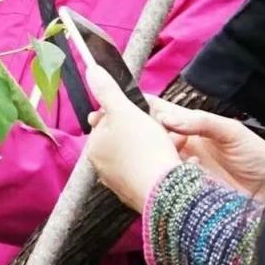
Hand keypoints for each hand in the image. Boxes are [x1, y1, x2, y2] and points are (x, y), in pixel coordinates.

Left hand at [84, 63, 179, 211]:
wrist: (165, 191)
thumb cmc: (144, 149)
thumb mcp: (125, 110)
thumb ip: (108, 90)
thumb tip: (90, 69)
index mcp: (95, 147)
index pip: (106, 121)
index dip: (127, 112)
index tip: (143, 114)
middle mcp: (102, 168)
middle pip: (125, 138)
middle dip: (145, 130)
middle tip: (163, 128)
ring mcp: (119, 184)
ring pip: (139, 155)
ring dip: (156, 146)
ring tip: (174, 144)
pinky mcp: (138, 195)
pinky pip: (150, 172)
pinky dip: (161, 164)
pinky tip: (173, 162)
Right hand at [148, 100, 264, 202]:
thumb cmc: (257, 156)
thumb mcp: (231, 131)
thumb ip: (201, 121)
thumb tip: (167, 118)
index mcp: (190, 128)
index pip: (159, 113)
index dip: (142, 109)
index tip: (129, 108)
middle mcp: (181, 149)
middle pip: (150, 139)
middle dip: (145, 137)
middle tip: (147, 138)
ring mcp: (180, 171)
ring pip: (153, 161)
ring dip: (155, 158)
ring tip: (164, 156)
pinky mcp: (183, 192)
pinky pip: (165, 184)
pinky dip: (165, 179)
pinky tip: (175, 176)